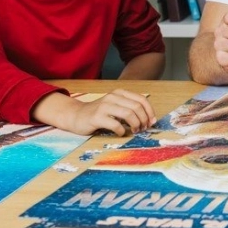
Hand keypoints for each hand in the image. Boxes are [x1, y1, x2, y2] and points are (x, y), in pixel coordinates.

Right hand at [33, 89, 156, 135]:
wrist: (76, 115)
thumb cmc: (99, 113)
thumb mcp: (116, 106)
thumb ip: (130, 109)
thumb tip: (148, 120)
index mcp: (120, 93)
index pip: (142, 100)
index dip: (150, 111)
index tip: (152, 122)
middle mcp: (113, 97)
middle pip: (137, 107)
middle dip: (144, 119)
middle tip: (143, 128)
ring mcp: (104, 106)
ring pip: (128, 114)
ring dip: (135, 124)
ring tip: (135, 131)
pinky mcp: (96, 117)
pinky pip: (115, 124)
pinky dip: (122, 131)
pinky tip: (121, 133)